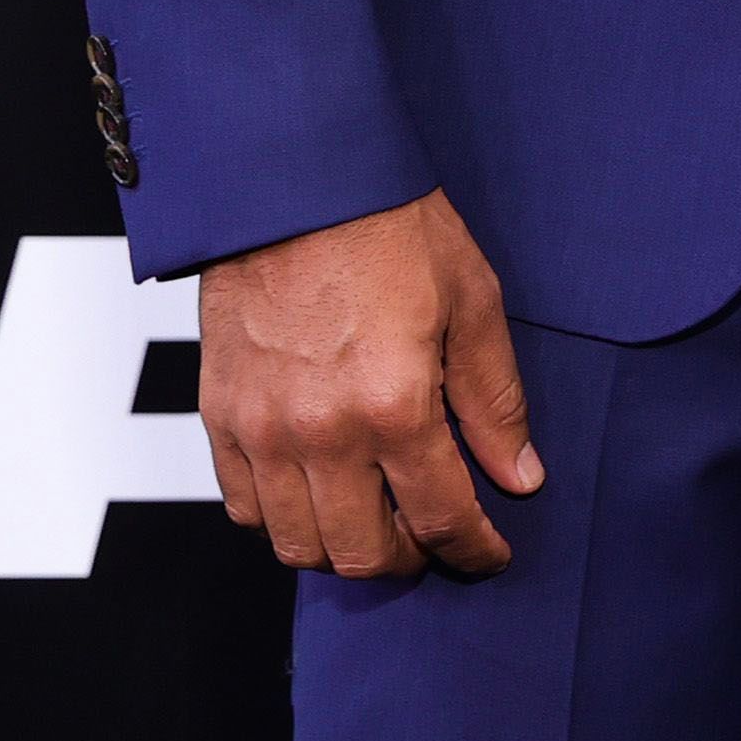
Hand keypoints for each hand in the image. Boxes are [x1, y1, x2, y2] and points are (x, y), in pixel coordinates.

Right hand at [197, 187, 545, 579]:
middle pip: (362, 554)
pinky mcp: (220, 415)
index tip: (488, 554)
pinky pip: (243, 508)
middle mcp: (321, 433)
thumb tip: (520, 476)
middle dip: (409, 560)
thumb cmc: (391, 227)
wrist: (295, 180)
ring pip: (296, 546)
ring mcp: (262, 430)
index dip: (473, 550)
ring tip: (377, 522)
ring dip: (343, 549)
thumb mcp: (473, 302)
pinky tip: (316, 496)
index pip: (440, 519)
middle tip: (432, 539)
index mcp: (394, 405)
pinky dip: (281, 520)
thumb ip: (494, 401)